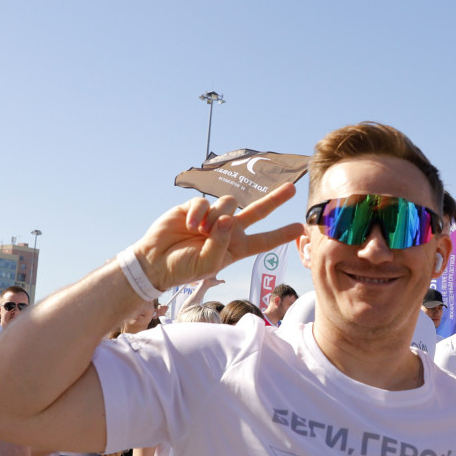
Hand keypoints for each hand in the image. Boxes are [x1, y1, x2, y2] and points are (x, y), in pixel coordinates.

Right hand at [133, 183, 303, 289]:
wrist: (155, 261)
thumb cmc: (183, 268)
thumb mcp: (207, 264)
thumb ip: (221, 245)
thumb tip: (229, 219)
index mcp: (236, 247)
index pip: (264, 240)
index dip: (281, 234)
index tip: (300, 228)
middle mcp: (228, 230)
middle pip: (257, 211)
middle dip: (274, 199)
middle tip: (292, 188)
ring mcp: (213, 217)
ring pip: (228, 203)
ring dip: (216, 217)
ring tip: (200, 231)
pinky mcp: (195, 207)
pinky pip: (204, 202)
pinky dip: (198, 213)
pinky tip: (189, 225)